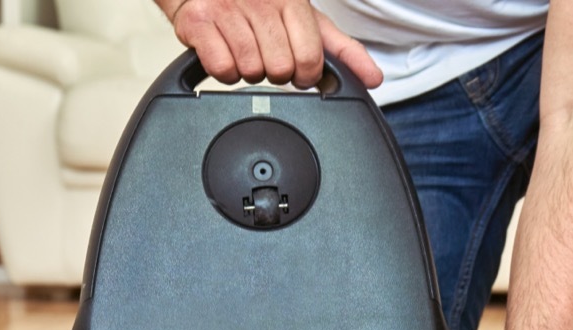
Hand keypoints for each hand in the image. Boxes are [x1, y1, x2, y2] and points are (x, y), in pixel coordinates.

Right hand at [158, 0, 381, 87]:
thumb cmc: (261, 5)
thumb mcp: (305, 20)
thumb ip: (342, 50)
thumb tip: (373, 79)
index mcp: (292, 0)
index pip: (311, 58)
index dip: (305, 74)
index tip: (297, 69)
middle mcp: (261, 1)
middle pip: (281, 70)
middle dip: (275, 72)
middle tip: (266, 56)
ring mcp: (228, 9)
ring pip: (251, 71)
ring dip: (249, 71)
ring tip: (245, 51)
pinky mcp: (198, 22)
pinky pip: (222, 69)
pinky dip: (224, 71)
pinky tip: (225, 52)